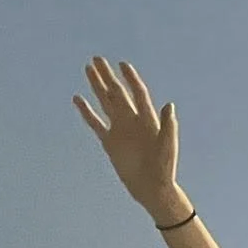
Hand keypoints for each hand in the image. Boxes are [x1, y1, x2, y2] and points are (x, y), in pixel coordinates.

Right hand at [74, 58, 188, 219]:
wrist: (152, 188)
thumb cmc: (164, 168)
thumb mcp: (168, 146)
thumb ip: (168, 125)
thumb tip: (169, 104)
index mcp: (147, 120)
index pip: (138, 94)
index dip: (131, 79)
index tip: (122, 64)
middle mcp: (132, 121)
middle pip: (118, 93)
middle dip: (108, 76)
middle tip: (97, 58)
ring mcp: (119, 130)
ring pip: (105, 102)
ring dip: (97, 86)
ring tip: (88, 69)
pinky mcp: (109, 142)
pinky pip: (95, 123)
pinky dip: (86, 111)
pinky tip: (78, 98)